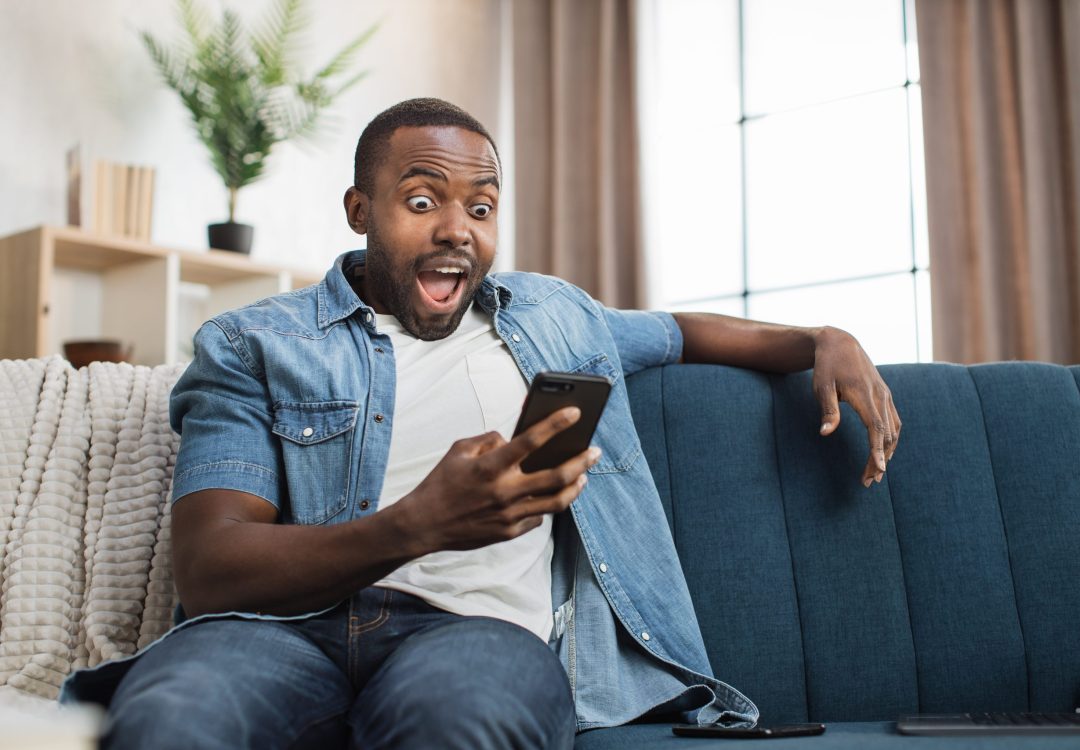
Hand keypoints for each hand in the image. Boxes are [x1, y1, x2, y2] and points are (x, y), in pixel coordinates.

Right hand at [396, 407, 601, 553]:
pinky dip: (546, 505)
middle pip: (556, 476)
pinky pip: (538, 518)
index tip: (575, 412)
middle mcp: (504, 491)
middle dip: (581, 461)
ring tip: (583, 476)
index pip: (531, 440)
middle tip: (594, 451)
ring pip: (556, 502)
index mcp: (491, 466)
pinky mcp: (509, 532)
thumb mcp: (459, 450)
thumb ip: (489, 439)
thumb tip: (512, 439)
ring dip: (575, 487)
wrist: (424, 524)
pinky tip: (551, 496)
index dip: (556, 423)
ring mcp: (509, 515)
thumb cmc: (441, 483)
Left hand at [811, 327, 900, 487]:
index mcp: (865, 395)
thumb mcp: (821, 386)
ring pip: (894, 430)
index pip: (876, 428)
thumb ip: (827, 410)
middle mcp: (881, 396)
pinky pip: (894, 421)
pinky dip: (891, 439)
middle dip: (879, 459)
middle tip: (866, 481)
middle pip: (886, 434)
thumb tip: (825, 433)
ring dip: (887, 452)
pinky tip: (884, 452)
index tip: (878, 470)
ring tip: (875, 472)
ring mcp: (886, 395)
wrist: (840, 343)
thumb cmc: (827, 366)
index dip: (877, 450)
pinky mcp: (886, 395)